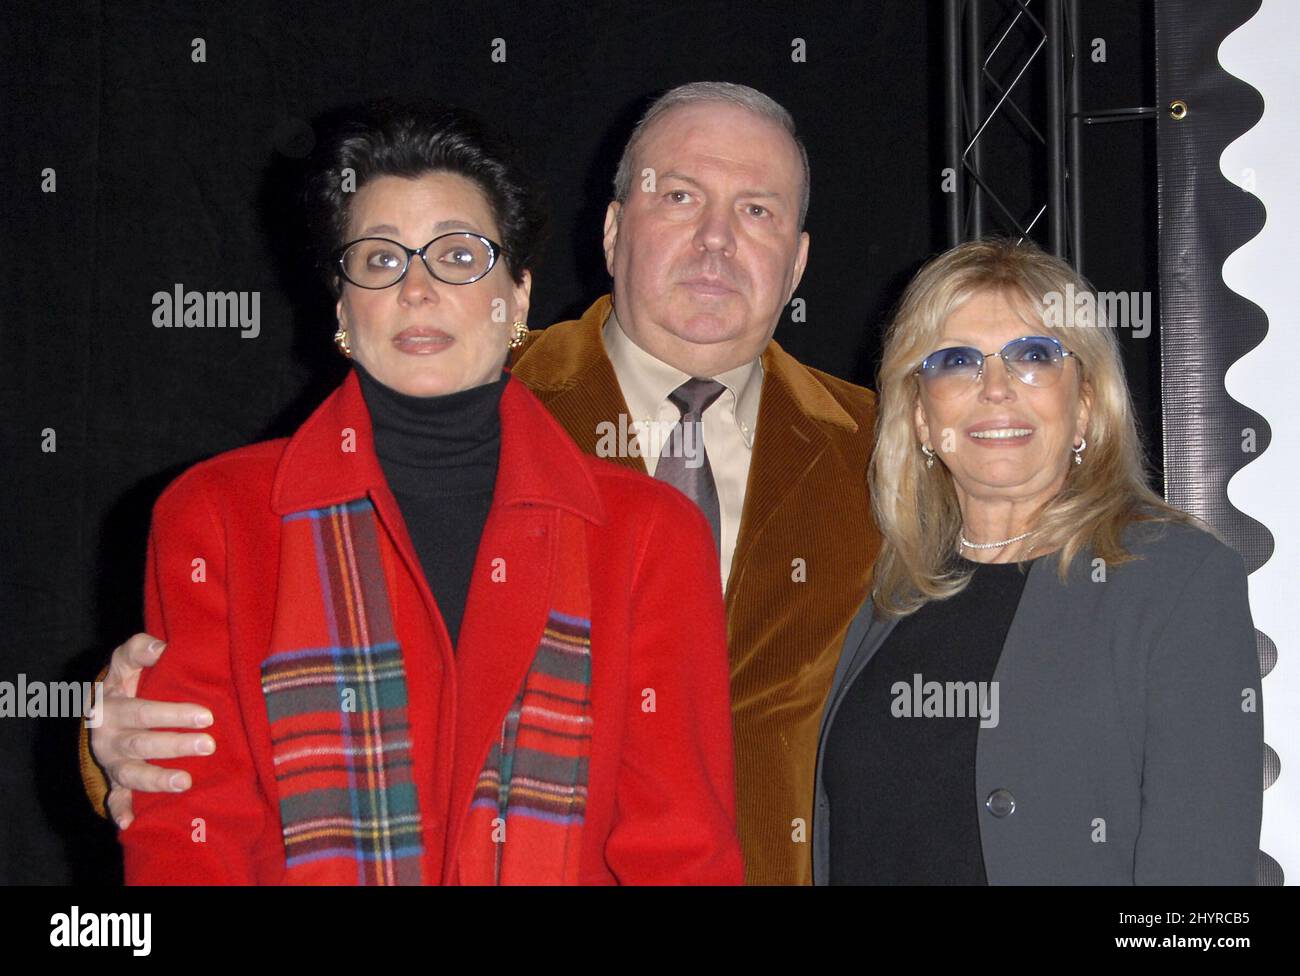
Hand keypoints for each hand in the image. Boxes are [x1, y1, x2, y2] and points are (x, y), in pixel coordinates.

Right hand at [89, 633, 214, 828]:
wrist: (100, 710)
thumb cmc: (126, 682)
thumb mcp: (126, 662)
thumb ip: (139, 649)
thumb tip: (161, 648)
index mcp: (111, 706)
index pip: (143, 710)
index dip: (172, 714)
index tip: (206, 716)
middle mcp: (108, 735)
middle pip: (142, 743)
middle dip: (175, 746)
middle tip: (209, 744)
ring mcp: (111, 761)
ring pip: (131, 773)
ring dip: (156, 780)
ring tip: (185, 782)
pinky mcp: (114, 779)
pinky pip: (115, 796)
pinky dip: (120, 809)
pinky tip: (129, 821)